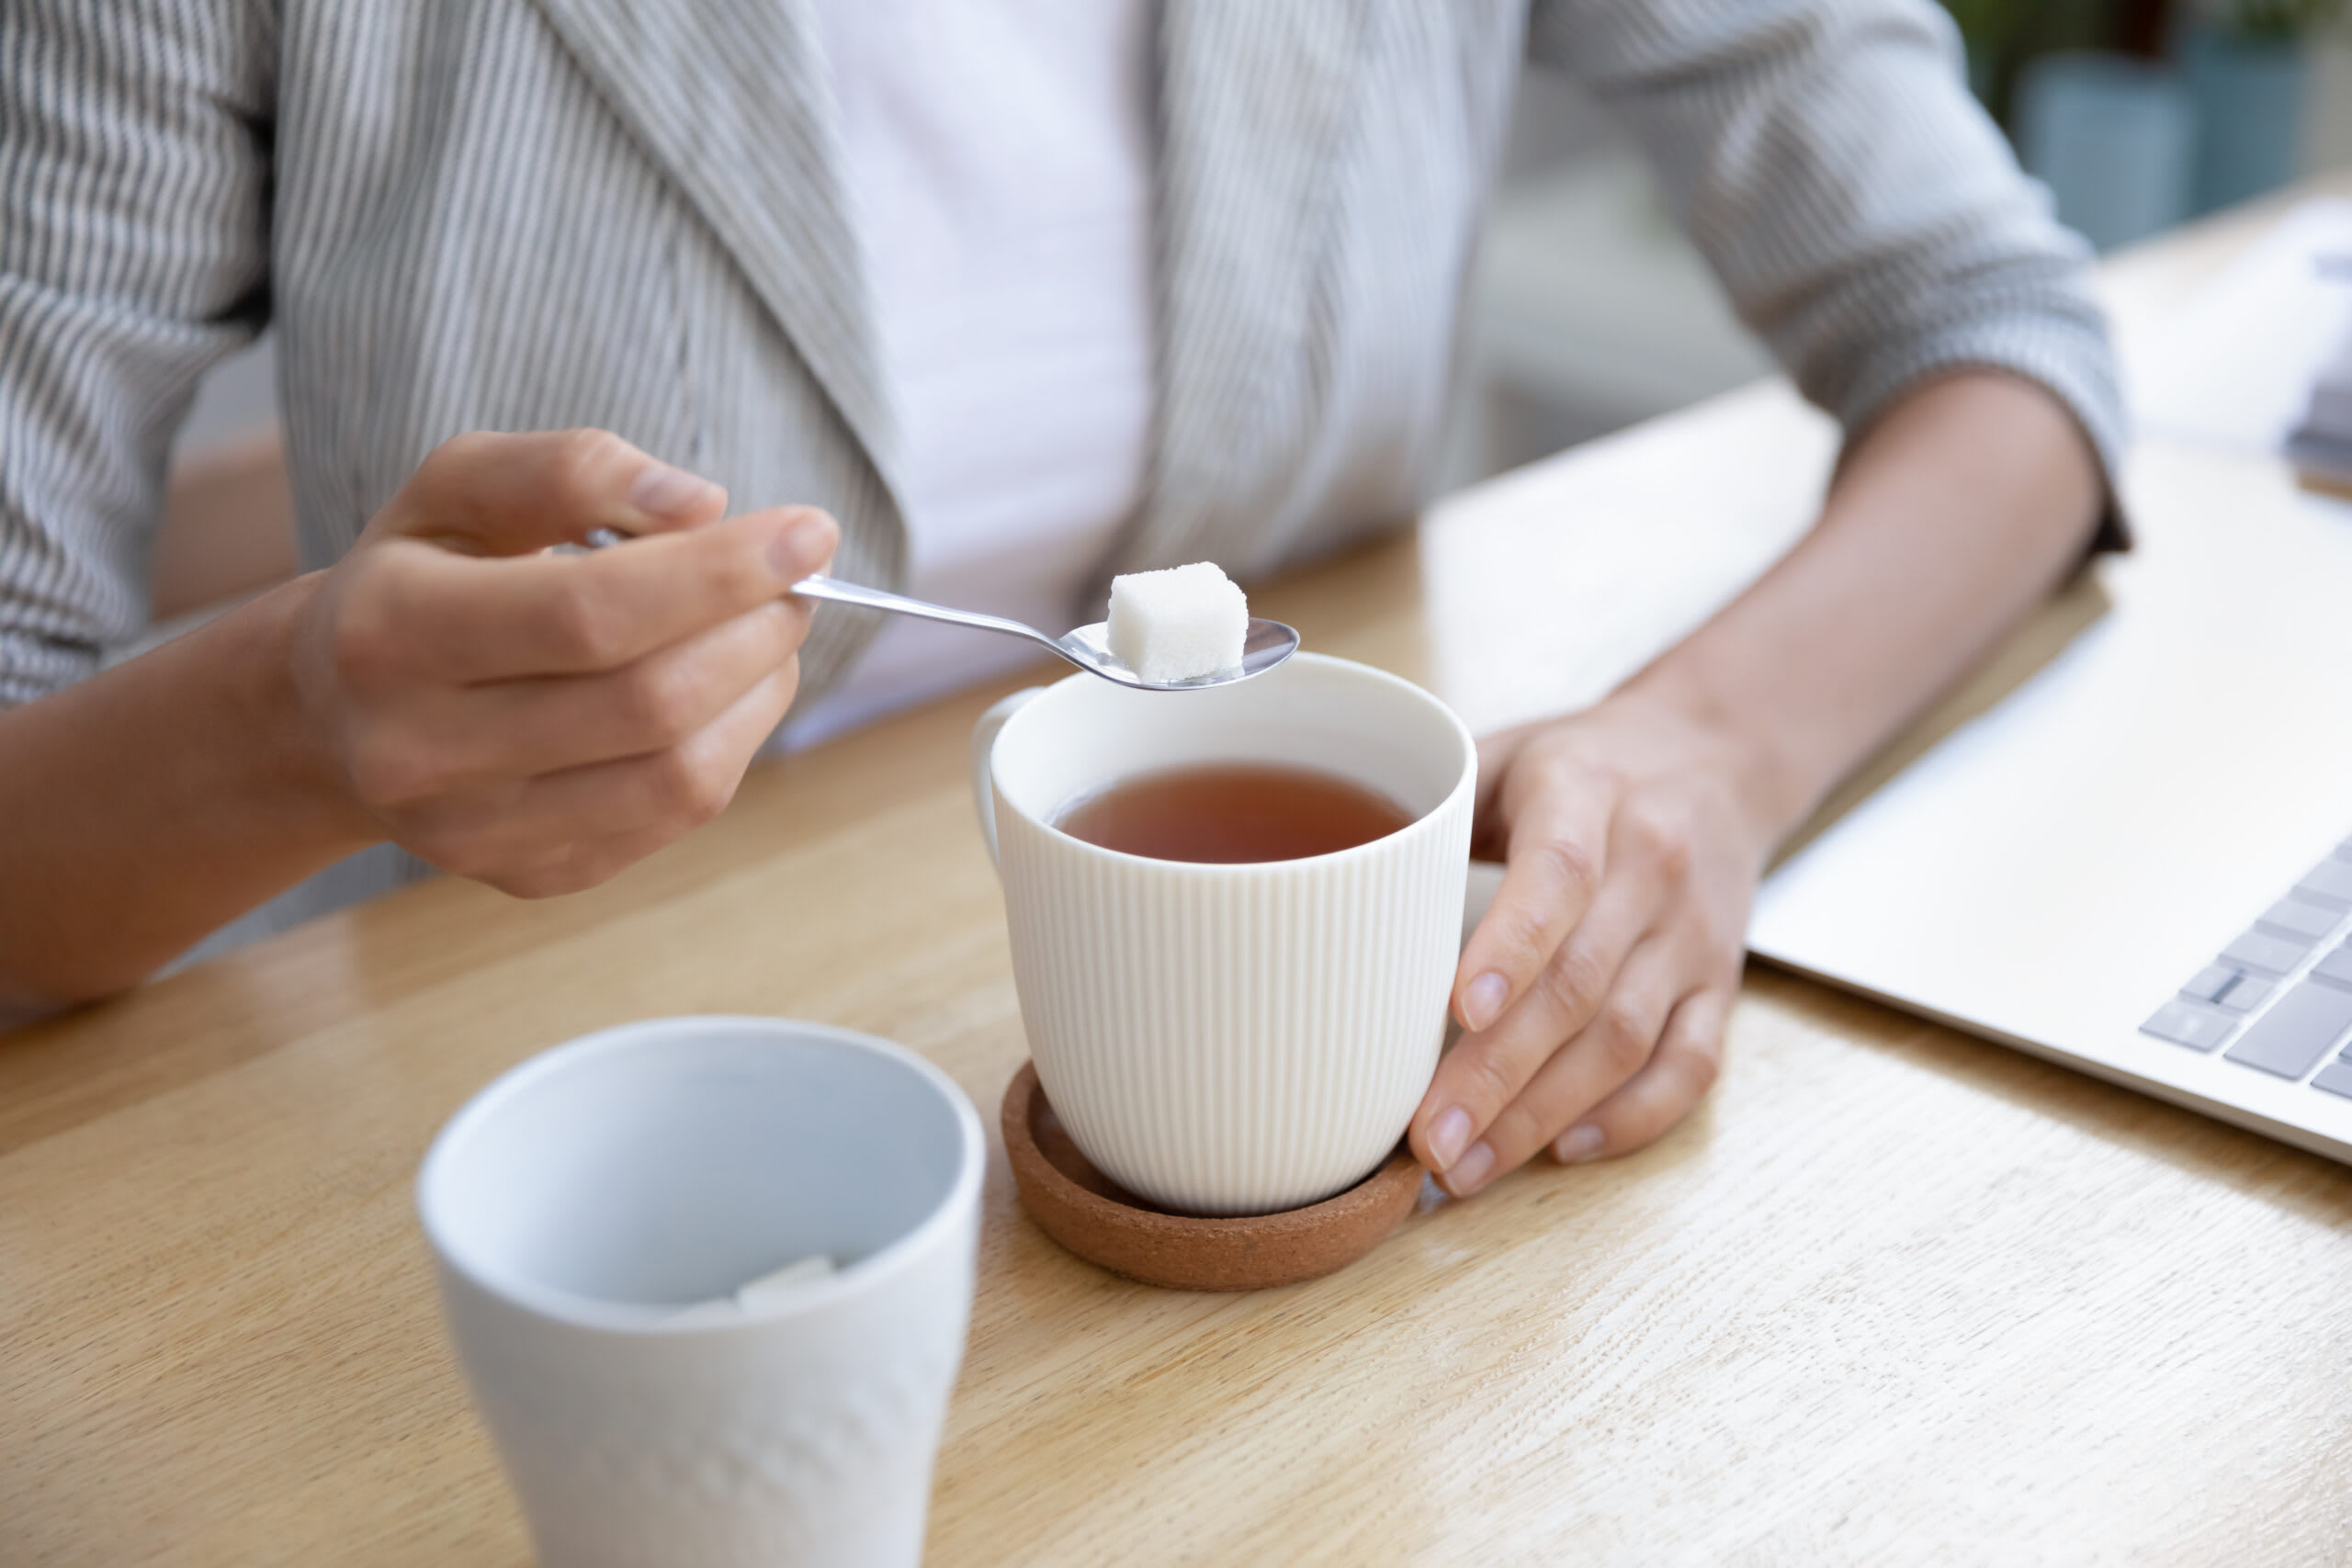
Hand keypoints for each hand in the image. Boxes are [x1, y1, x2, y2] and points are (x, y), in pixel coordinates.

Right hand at [287, 429, 835, 895]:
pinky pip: (673, 819)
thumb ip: (571, 470)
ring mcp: (476, 832)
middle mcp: (420, 749)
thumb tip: (702, 506)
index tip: (809, 532)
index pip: (589, 613)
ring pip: (677, 777)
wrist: (334, 716)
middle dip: (755, 631)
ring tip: (768, 629)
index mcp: (390, 631)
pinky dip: (730, 744)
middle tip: (796, 580)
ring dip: (759, 692)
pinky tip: (726, 691)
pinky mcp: (531, 876)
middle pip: (648, 704)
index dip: (717, 574)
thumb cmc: (419, 578)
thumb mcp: (458, 488)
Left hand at [1408, 694, 1775, 1193]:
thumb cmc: (1580, 765)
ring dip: (1545, 1114)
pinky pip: (1691, 1063)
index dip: (1510, 949)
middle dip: (1499, 1074)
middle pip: (1581, 983)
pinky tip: (1562, 1149)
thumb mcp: (1500, 753)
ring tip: (1469, 1166)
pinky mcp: (1720, 982)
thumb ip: (1429, 817)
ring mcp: (1694, 932)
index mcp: (1587, 793)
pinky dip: (1632, 1118)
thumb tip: (1331, 900)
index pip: (1558, 876)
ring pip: (1628, 1039)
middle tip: (1429, 1140)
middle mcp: (1652, 866)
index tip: (1457, 1014)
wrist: (1715, 753)